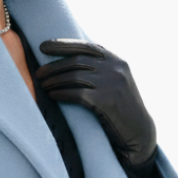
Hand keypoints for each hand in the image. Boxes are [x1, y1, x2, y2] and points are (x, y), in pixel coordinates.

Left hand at [37, 39, 156, 166]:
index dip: (61, 45)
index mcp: (116, 60)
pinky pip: (77, 94)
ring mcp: (112, 84)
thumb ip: (100, 68)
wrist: (139, 132)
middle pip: (76, 61)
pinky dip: (61, 93)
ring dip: (54, 81)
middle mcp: (115, 68)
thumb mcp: (116, 81)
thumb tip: (70, 58)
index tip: (43, 47)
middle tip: (38, 73)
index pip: (85, 46)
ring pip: (74, 76)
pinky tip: (52, 95)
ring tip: (42, 86)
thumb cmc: (121, 107)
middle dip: (53, 66)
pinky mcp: (106, 101)